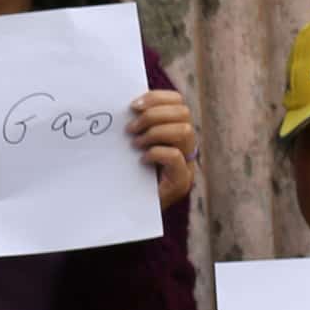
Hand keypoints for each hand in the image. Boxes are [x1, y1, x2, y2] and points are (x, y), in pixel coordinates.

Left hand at [129, 87, 197, 209]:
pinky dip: (157, 153)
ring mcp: (188, 163)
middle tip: (130, 129)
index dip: (157, 98)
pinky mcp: (181, 181)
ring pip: (185, 131)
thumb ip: (135, 126)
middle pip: (183, 113)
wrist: (133, 211)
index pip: (178, 101)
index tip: (133, 105)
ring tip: (135, 143)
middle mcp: (187, 144)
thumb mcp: (133, 145)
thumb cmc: (130, 175)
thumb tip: (121, 105)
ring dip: (155, 133)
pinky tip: (141, 159)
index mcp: (176, 130)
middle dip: (153, 116)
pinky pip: (176, 157)